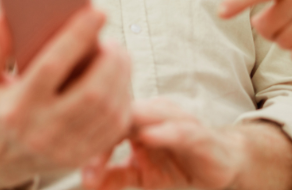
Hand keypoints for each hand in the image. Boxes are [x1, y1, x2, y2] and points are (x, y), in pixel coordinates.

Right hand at [0, 8, 132, 187]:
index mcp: (16, 108)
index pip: (51, 66)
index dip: (77, 36)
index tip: (97, 12)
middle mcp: (41, 131)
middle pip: (91, 93)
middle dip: (110, 62)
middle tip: (113, 42)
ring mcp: (64, 148)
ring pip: (108, 110)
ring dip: (121, 78)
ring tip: (119, 57)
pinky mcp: (82, 157)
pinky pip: (114, 128)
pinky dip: (123, 100)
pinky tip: (120, 82)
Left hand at [81, 98, 244, 189]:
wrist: (222, 166)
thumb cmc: (178, 166)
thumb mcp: (140, 176)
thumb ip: (113, 177)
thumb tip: (84, 183)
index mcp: (135, 118)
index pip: (102, 116)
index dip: (84, 133)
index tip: (68, 155)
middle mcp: (153, 113)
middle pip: (120, 110)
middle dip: (100, 129)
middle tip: (84, 153)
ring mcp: (177, 120)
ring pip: (148, 114)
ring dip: (128, 126)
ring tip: (108, 139)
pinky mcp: (199, 135)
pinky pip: (181, 130)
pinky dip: (164, 133)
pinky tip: (149, 138)